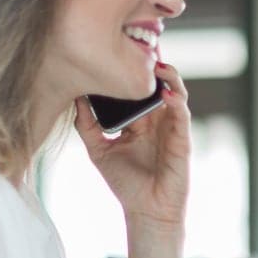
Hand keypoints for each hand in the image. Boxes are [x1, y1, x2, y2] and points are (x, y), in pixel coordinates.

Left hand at [73, 61, 190, 232]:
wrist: (145, 211)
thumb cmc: (126, 183)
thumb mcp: (98, 149)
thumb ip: (87, 125)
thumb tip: (75, 98)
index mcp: (139, 120)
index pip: (137, 88)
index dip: (133, 70)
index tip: (122, 48)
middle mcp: (157, 120)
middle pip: (158, 84)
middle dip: (154, 64)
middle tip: (143, 45)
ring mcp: (171, 129)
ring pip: (175, 93)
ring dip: (169, 77)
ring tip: (158, 64)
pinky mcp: (182, 141)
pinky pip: (181, 116)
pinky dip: (176, 102)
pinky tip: (166, 93)